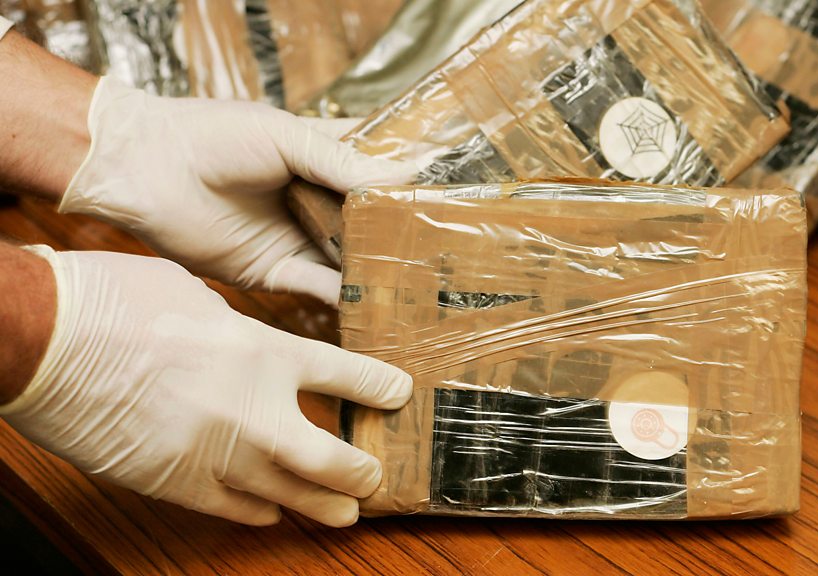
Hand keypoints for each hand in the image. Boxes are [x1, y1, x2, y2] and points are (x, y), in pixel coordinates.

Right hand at [1, 246, 411, 525]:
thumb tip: (246, 341)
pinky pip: (232, 509)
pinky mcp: (175, 483)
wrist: (45, 342)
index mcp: (261, 350)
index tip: (398, 393)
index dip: (378, 386)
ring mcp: (215, 454)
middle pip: (330, 456)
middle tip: (377, 478)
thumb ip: (235, 325)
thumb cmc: (114, 303)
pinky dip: (258, 512)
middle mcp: (251, 409)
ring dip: (322, 506)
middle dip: (361, 471)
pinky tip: (272, 513)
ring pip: (288, 495)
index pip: (344, 374)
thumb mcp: (195, 294)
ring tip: (345, 514)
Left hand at [60, 77, 416, 305]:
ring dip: (379, 275)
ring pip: (349, 262)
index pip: (375, 178)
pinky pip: (317, 289)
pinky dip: (345, 299)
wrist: (145, 170)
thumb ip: (342, 163)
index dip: (407, 192)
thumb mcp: (286, 137)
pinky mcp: (273, 272)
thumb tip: (403, 180)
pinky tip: (377, 306)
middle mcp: (314, 203)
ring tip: (421, 290)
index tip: (449, 208)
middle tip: (445, 259)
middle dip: (400, 242)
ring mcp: (296, 240)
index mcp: (321, 161)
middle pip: (368, 227)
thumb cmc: (213, 136)